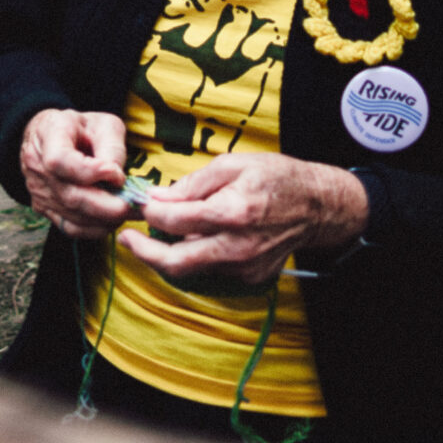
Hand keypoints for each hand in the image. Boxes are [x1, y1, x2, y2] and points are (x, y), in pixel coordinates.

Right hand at [19, 109, 133, 238]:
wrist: (50, 136)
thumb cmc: (80, 128)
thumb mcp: (103, 124)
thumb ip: (112, 146)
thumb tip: (116, 177)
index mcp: (49, 134)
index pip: (60, 160)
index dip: (90, 172)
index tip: (116, 173)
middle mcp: (37, 165)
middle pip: (70, 195)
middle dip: (107, 205)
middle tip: (134, 204)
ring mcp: (38, 190)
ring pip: (72, 216)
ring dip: (105, 219)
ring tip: (130, 212)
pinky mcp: (44, 208)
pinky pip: (70, 228)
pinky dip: (95, 229)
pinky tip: (113, 220)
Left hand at [120, 154, 366, 286]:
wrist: (317, 207)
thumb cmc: (276, 178)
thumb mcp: (233, 165)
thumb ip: (193, 184)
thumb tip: (159, 197)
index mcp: (233, 212)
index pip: (176, 220)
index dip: (150, 213)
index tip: (138, 205)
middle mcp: (238, 246)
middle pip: (177, 262)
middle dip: (144, 253)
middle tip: (125, 240)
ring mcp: (245, 267)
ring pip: (192, 270)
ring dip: (167, 255)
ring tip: (154, 235)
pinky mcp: (250, 277)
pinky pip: (212, 270)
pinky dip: (195, 256)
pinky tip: (191, 239)